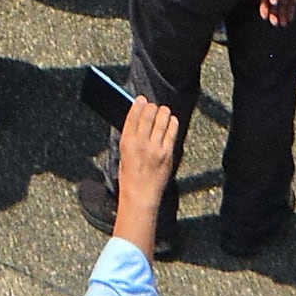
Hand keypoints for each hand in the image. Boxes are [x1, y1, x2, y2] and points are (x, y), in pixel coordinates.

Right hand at [108, 95, 183, 243]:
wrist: (140, 196)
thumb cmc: (129, 177)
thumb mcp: (123, 155)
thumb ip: (130, 138)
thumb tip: (138, 121)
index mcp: (126, 143)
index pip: (133, 116)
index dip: (138, 104)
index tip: (141, 99)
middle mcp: (141, 143)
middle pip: (148, 115)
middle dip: (151, 107)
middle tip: (152, 105)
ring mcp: (156, 148)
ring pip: (162, 121)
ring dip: (163, 112)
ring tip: (163, 110)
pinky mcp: (168, 154)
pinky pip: (172, 133)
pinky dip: (172, 124)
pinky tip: (171, 120)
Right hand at [258, 0, 295, 24]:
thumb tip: (272, 2)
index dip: (264, 6)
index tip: (264, 15)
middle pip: (273, 2)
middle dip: (273, 13)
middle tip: (274, 22)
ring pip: (282, 5)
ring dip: (281, 14)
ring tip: (282, 24)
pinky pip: (291, 4)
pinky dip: (290, 12)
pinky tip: (289, 19)